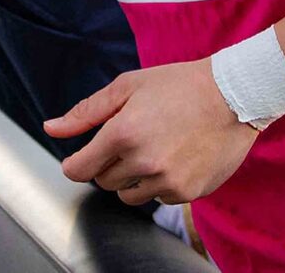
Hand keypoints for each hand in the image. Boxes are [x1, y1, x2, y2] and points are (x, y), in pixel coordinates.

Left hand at [46, 59, 257, 206]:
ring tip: (151, 149)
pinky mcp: (189, 192)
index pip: (79, 169)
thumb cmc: (178, 86)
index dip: (74, 165)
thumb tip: (51, 128)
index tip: (76, 161)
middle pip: (104, 182)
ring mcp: (168, 181)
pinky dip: (159, 184)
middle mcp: (144, 162)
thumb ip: (86, 112)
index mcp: (122, 133)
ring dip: (132, 178)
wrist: (234, 96)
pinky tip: (173, 158)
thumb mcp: (127, 87)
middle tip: (128, 141)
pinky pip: (159, 198)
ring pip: (130, 195)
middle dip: (107, 164)